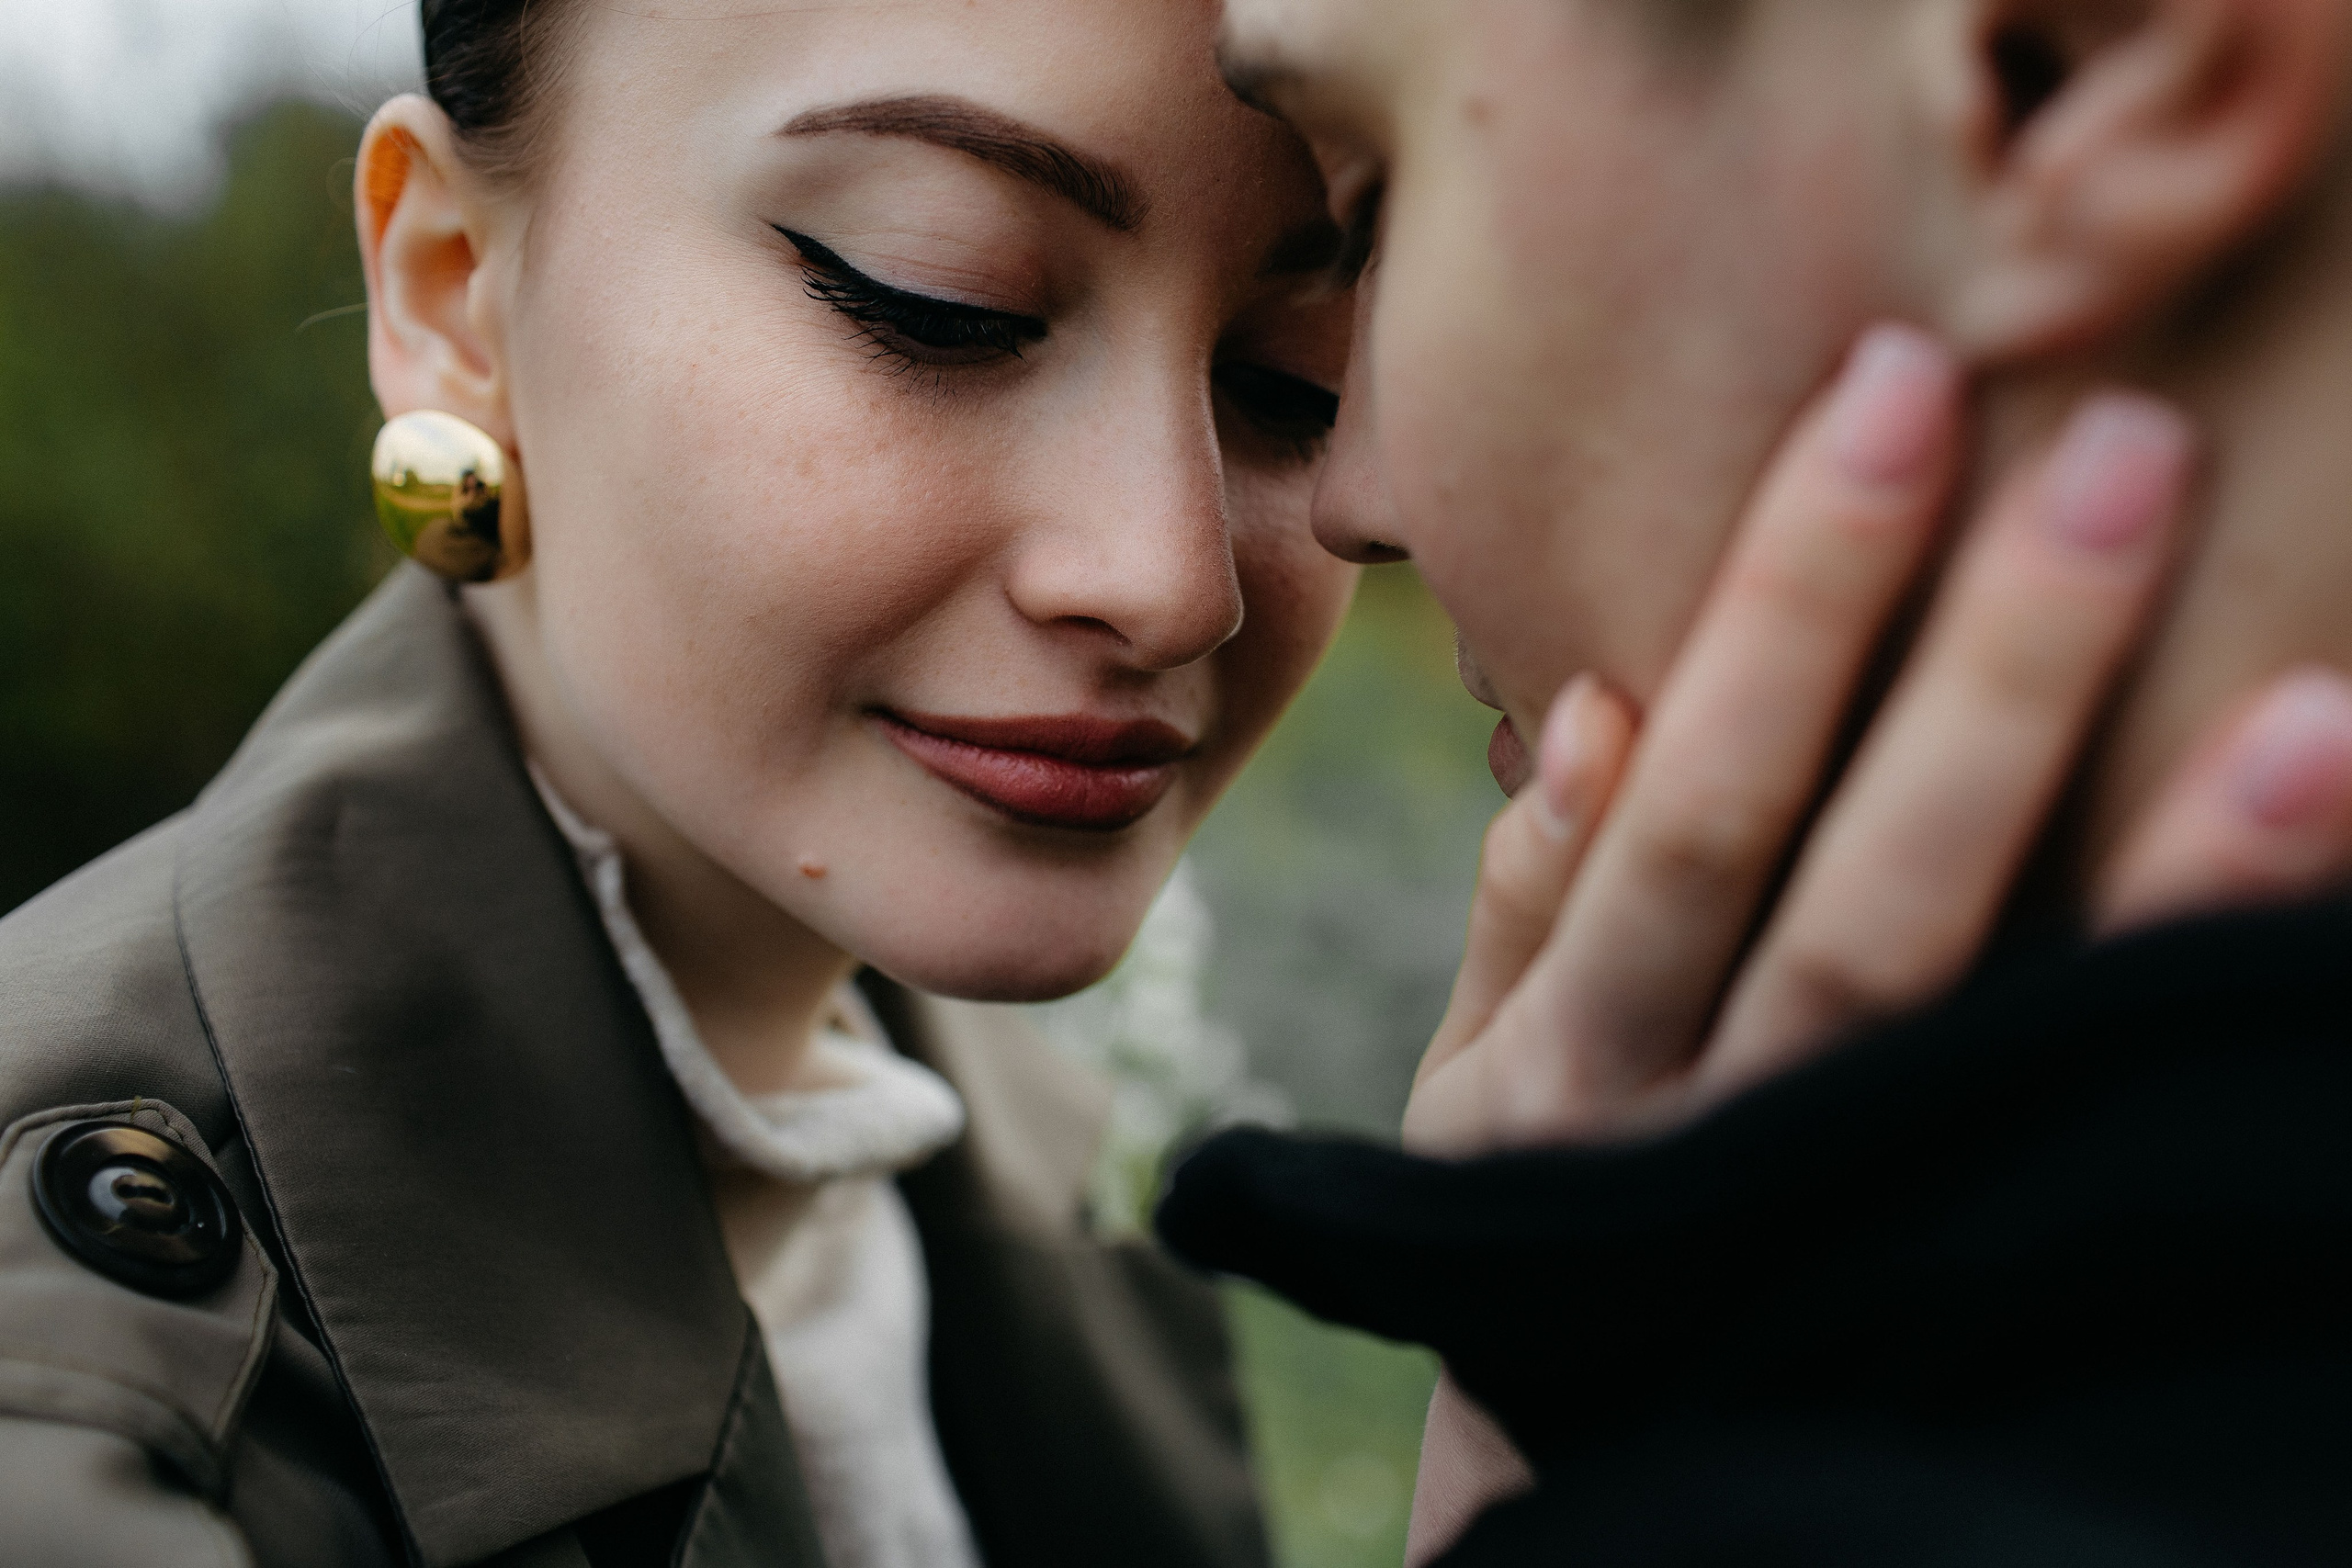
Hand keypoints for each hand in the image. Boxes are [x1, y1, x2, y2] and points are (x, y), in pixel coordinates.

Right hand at [1398, 324, 2351, 1562]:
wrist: (1619, 1480)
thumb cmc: (1552, 1215)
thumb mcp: (1489, 1077)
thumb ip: (1535, 907)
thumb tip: (1596, 710)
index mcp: (1566, 1062)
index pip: (1693, 800)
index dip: (1790, 603)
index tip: (1897, 389)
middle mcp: (1700, 1142)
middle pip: (1858, 892)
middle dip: (1985, 672)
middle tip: (2127, 446)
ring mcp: (1829, 1226)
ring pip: (1989, 1040)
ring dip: (2154, 881)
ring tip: (2311, 708)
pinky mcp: (1946, 1277)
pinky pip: (2082, 1153)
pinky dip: (2192, 1019)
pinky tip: (2314, 878)